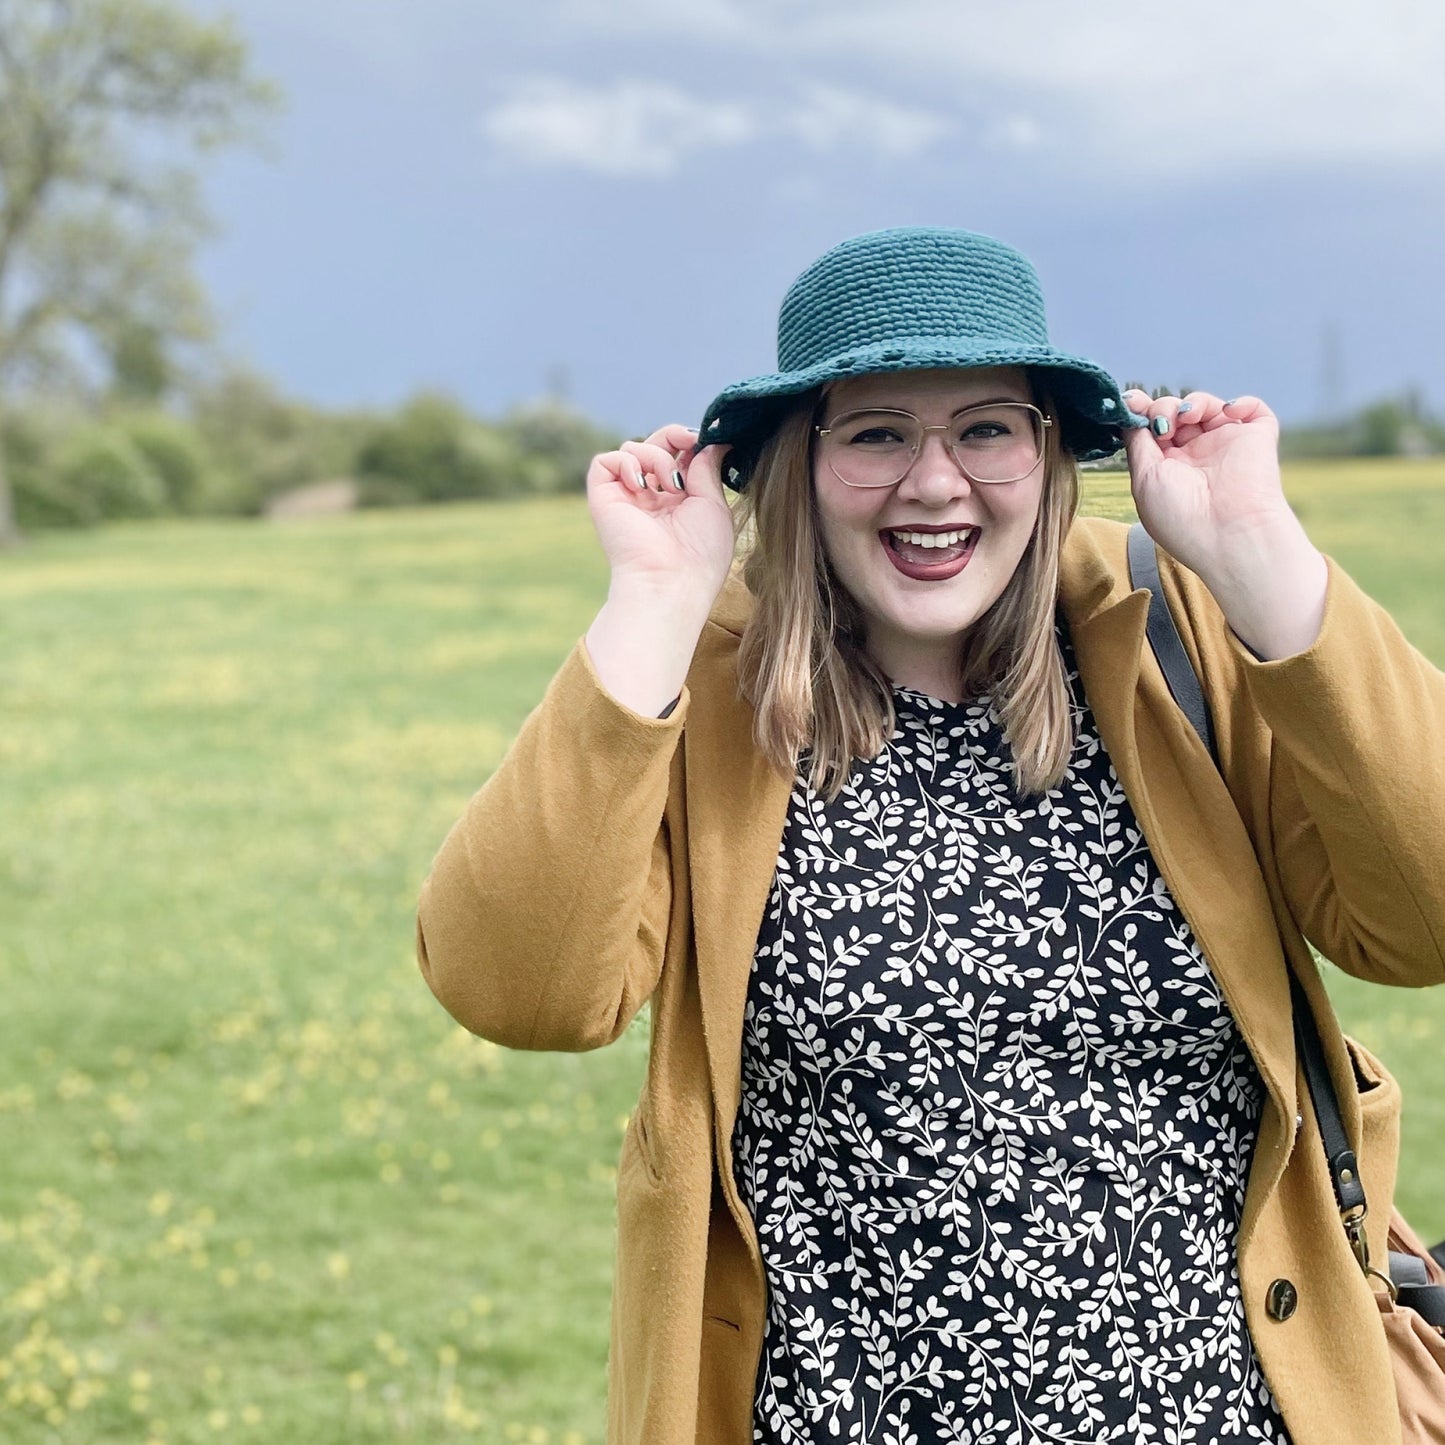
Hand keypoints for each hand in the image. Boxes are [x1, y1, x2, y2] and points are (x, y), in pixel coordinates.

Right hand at [586, 424, 736, 612]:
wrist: (671, 582)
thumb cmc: (700, 554)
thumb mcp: (714, 505)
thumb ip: (708, 469)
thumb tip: (716, 442)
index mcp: (677, 501)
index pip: (678, 456)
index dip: (689, 442)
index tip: (705, 440)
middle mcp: (650, 498)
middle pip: (653, 445)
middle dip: (672, 436)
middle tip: (688, 441)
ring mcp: (626, 498)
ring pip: (632, 449)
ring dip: (656, 456)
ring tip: (671, 485)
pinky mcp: (603, 499)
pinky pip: (605, 461)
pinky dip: (626, 462)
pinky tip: (642, 485)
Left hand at [1122, 390, 1326, 658]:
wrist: (1229, 534)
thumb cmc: (1180, 515)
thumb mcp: (1144, 479)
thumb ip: (1137, 443)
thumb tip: (1132, 413)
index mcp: (1167, 469)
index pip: (1153, 430)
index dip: (1142, 411)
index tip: (1131, 401)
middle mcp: (1196, 456)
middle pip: (1175, 413)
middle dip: (1163, 407)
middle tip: (1162, 424)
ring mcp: (1225, 445)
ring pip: (1207, 406)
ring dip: (1193, 403)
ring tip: (1187, 418)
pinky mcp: (1256, 438)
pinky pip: (1251, 408)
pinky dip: (1239, 402)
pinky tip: (1227, 411)